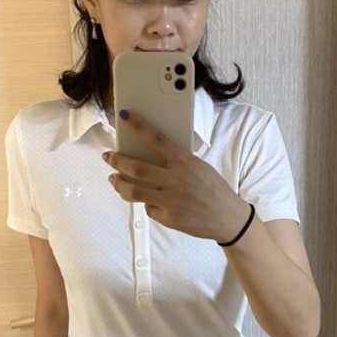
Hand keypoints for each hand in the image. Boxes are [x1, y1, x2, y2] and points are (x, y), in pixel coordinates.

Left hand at [103, 110, 251, 242]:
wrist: (228, 218)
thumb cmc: (213, 189)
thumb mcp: (199, 167)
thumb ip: (176, 162)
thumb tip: (148, 157)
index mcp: (186, 163)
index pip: (158, 139)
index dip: (139, 127)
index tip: (125, 117)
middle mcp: (177, 180)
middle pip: (137, 168)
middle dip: (118, 161)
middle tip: (108, 156)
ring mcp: (172, 201)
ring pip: (134, 191)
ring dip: (119, 184)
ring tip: (113, 179)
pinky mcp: (169, 218)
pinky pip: (149, 209)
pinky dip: (147, 204)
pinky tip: (149, 201)